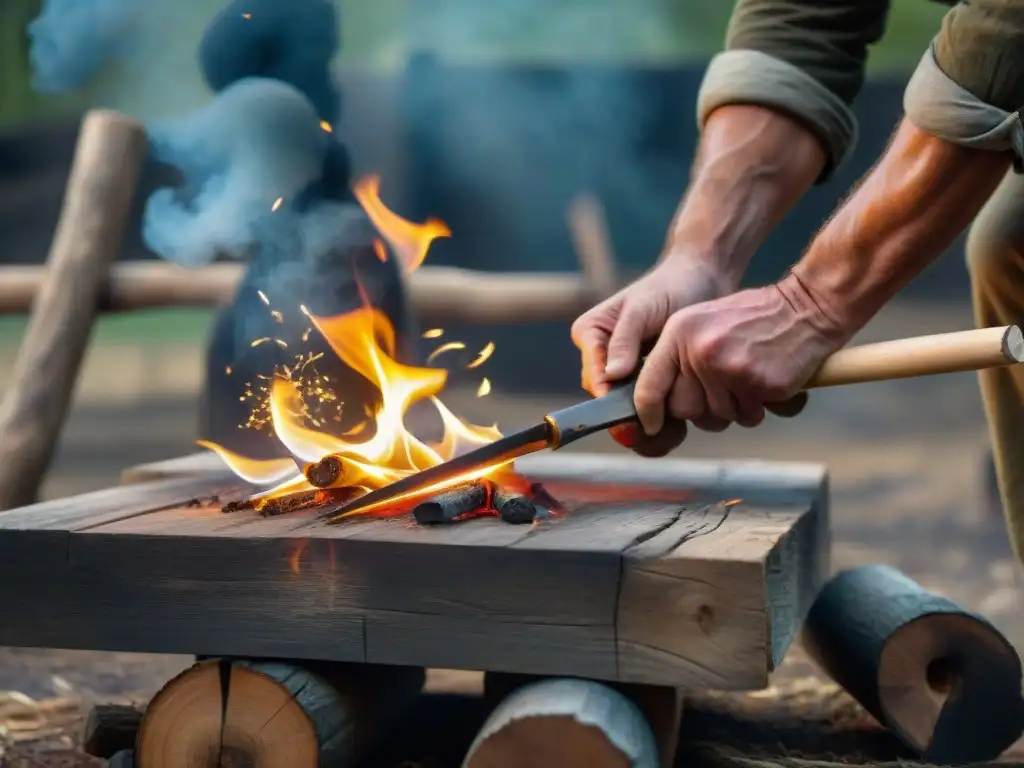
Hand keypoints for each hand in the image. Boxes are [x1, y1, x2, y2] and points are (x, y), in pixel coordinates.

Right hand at [571, 256, 733, 455]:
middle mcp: (601, 358)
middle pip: (608, 403)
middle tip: (659, 432)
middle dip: (632, 421)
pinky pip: (649, 412)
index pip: (595, 379)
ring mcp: (625, 374)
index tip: (632, 421)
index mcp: (590, 336)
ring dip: (649, 428)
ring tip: (677, 430)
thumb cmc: (671, 286)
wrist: (702, 281)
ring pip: (627, 414)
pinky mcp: (648, 383)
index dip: (611, 404)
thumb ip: (625, 339)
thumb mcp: (644, 307)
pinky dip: (664, 423)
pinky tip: (684, 425)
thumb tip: (611, 375)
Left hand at [633, 273, 850, 435]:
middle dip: (702, 410)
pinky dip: (760, 408)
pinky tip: (767, 383)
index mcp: (679, 333)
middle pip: (683, 411)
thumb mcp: (702, 322)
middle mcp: (699, 352)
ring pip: (718, 418)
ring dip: (735, 409)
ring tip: (749, 380)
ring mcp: (729, 369)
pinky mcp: (758, 384)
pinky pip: (749, 417)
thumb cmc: (753, 318)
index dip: (648, 413)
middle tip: (724, 391)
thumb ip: (677, 356)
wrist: (806, 307)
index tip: (652, 426)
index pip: (649, 385)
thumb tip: (654, 402)